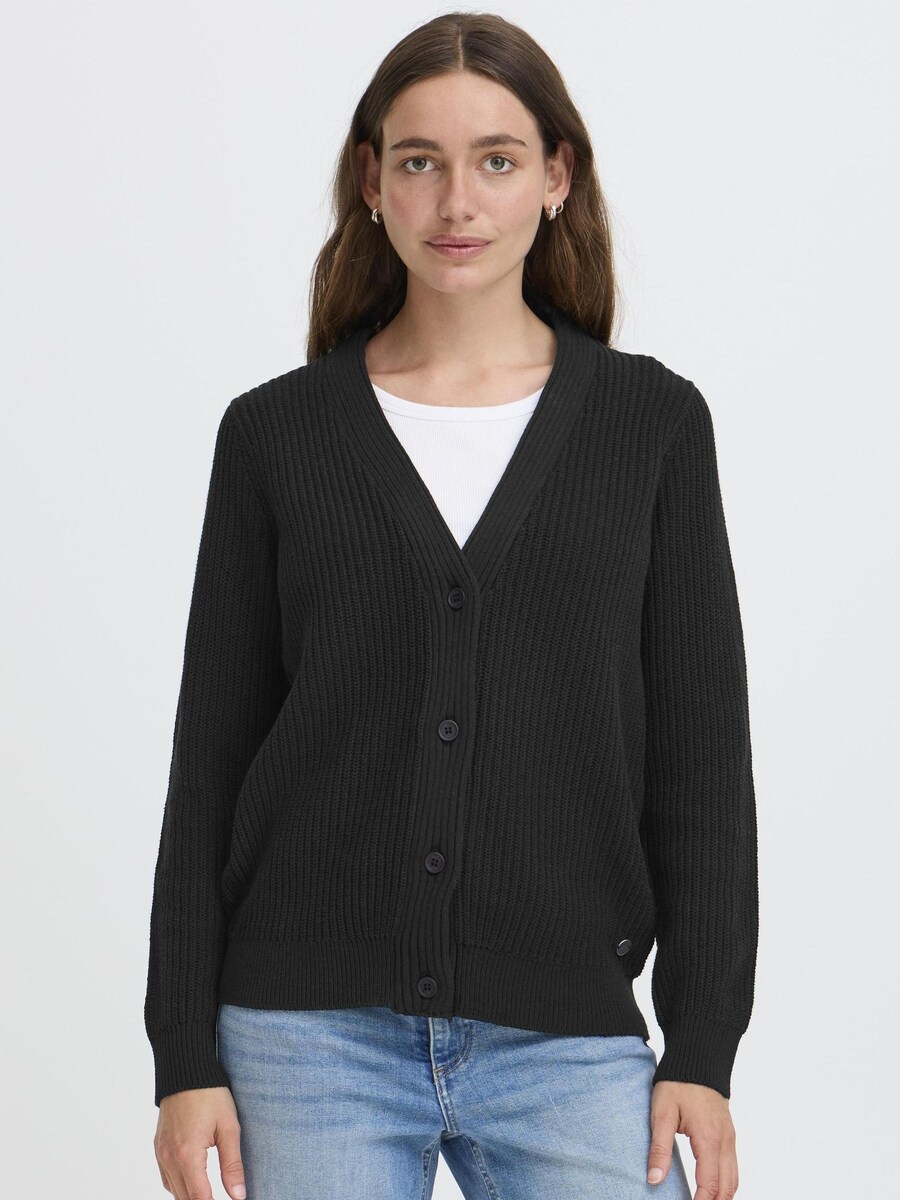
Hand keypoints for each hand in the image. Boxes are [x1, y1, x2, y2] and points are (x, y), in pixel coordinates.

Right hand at [154, 1086, 246, 1199]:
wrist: (186, 1070)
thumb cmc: (210, 1094)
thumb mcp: (229, 1127)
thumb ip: (233, 1165)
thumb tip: (239, 1195)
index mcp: (188, 1155)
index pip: (200, 1198)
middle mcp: (169, 1158)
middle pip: (185, 1199)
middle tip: (222, 1197)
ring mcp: (161, 1153)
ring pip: (173, 1191)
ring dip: (190, 1196)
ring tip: (209, 1193)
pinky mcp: (158, 1147)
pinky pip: (166, 1178)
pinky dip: (179, 1185)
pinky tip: (193, 1182)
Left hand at [647, 1080, 738, 1198]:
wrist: (697, 1059)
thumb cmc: (678, 1084)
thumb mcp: (662, 1113)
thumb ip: (659, 1148)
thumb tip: (654, 1179)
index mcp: (709, 1139)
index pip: (710, 1184)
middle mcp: (725, 1141)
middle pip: (727, 1187)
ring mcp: (730, 1137)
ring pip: (734, 1179)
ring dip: (723, 1196)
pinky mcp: (729, 1133)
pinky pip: (733, 1166)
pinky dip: (726, 1183)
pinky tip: (714, 1189)